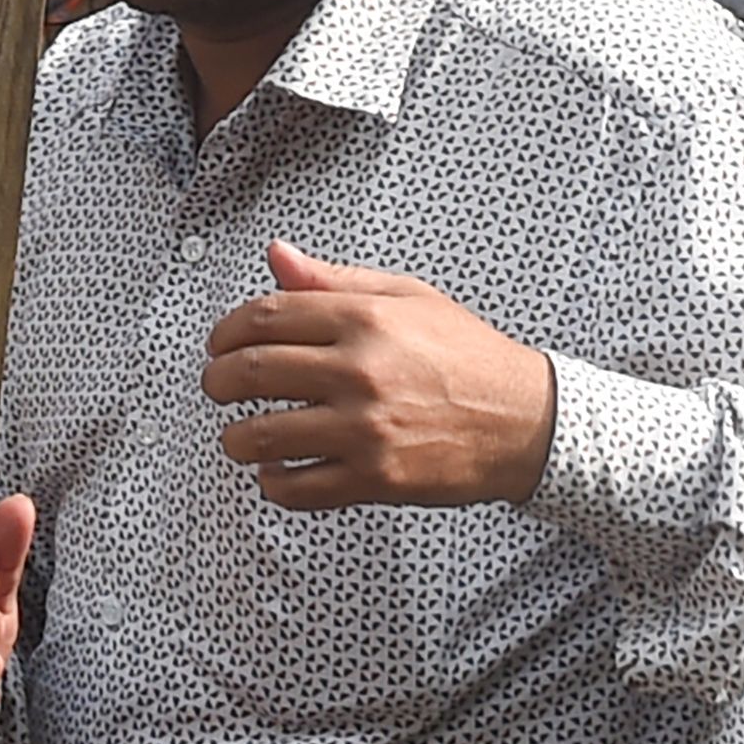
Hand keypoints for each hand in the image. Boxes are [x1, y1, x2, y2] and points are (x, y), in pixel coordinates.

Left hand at [201, 242, 556, 508]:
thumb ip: (334, 279)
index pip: (264, 317)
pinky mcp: (378, 478)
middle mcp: (360, 371)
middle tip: (216, 387)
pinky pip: (301, 488)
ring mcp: (367, 428)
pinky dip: (274, 484)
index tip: (219, 345)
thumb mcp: (407, 297)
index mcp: (364, 320)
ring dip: (237, 438)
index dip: (226, 332)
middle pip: (254, 372)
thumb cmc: (467, 356)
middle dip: (219, 381)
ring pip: (265, 434)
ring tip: (238, 436)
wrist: (528, 421)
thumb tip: (276, 256)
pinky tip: (274, 474)